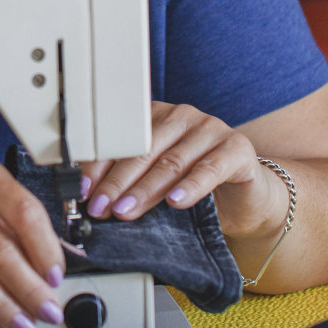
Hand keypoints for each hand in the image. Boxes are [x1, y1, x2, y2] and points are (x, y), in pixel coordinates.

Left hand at [81, 102, 282, 238]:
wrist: (245, 199)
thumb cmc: (193, 189)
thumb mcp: (155, 186)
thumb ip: (128, 185)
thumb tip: (91, 200)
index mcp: (155, 119)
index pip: (120, 141)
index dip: (98, 167)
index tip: (83, 190)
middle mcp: (181, 117)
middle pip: (143, 151)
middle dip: (117, 183)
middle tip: (100, 208)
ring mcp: (211, 129)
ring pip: (172, 161)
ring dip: (146, 189)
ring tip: (126, 210)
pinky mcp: (238, 149)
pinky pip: (211, 167)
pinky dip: (192, 186)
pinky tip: (176, 200)